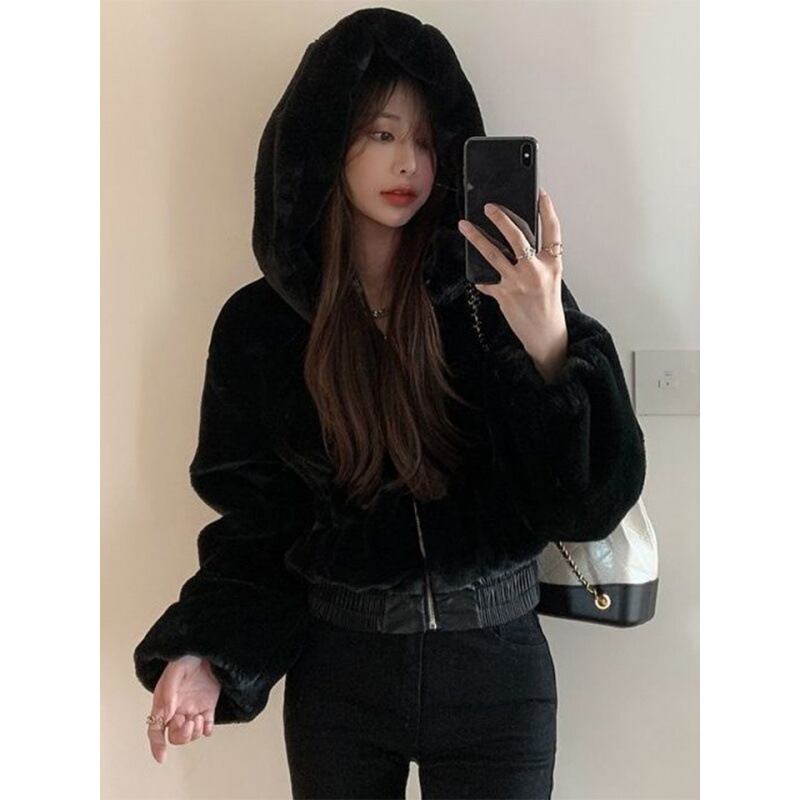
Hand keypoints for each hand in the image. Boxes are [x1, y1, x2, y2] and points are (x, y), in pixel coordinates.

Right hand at [146, 655, 220, 763]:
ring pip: (191, 734)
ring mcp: (193, 709)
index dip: (156, 745)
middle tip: (188, 722)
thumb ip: (169, 693)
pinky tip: (207, 722)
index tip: (161, 757)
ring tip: (198, 719)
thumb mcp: (175, 671)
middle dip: (181, 736)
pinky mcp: (208, 707)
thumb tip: (166, 715)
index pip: (155, 729)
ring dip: (194, 733)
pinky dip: (207, 730)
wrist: (207, 650)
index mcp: (164, 703)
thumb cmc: (186, 657)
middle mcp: (177, 710)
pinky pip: (207, 727)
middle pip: (175, 736)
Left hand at [458, 188, 567, 381]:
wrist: (545, 333)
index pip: (552, 231)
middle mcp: (535, 271)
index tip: (540, 195)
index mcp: (552, 263)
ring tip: (464, 225)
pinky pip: (486, 281)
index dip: (547, 211)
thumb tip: (515, 240)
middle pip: (517, 238)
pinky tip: (478, 276)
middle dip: (501, 219)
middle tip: (489, 206)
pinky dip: (481, 278)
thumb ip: (537, 259)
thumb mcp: (550, 277)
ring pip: (493, 254)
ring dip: (476, 237)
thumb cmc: (547, 303)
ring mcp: (518, 282)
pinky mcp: (504, 295)